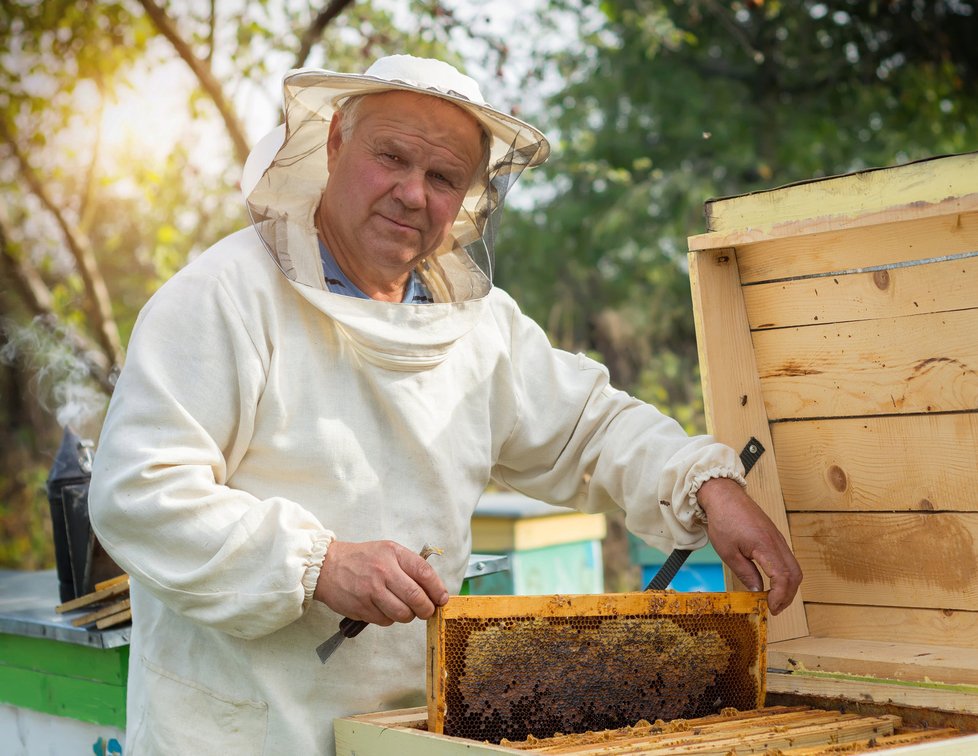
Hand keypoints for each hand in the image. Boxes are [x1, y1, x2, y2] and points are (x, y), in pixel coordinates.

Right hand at [312, 540, 448, 625]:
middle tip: (427, 610)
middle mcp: (383, 571)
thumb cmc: (361, 559)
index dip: (438, 589)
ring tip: (404, 609)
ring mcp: (372, 591)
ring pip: (403, 614)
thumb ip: (410, 566)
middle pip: (416, 597)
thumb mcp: (387, 550)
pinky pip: (386, 621)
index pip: (425, 573)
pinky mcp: (362, 608)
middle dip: (427, 608)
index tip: (442, 598)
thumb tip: (434, 589)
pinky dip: (390, 618)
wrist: (327, 567)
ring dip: (409, 616)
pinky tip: (384, 608)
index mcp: (393, 554)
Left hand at [695, 477, 801, 614]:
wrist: (724, 495)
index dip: (780, 596)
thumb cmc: (723, 520)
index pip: (783, 577)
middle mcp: (777, 542)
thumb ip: (745, 572)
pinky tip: (772, 582)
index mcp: (766, 546)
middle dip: (787, 595)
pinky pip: (786, 558)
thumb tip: (757, 590)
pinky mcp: (774, 536)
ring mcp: (778, 538)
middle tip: (774, 607)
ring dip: (787, 586)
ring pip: (793, 567)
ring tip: (773, 598)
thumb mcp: (728, 552)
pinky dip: (784, 574)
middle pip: (795, 574)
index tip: (770, 607)